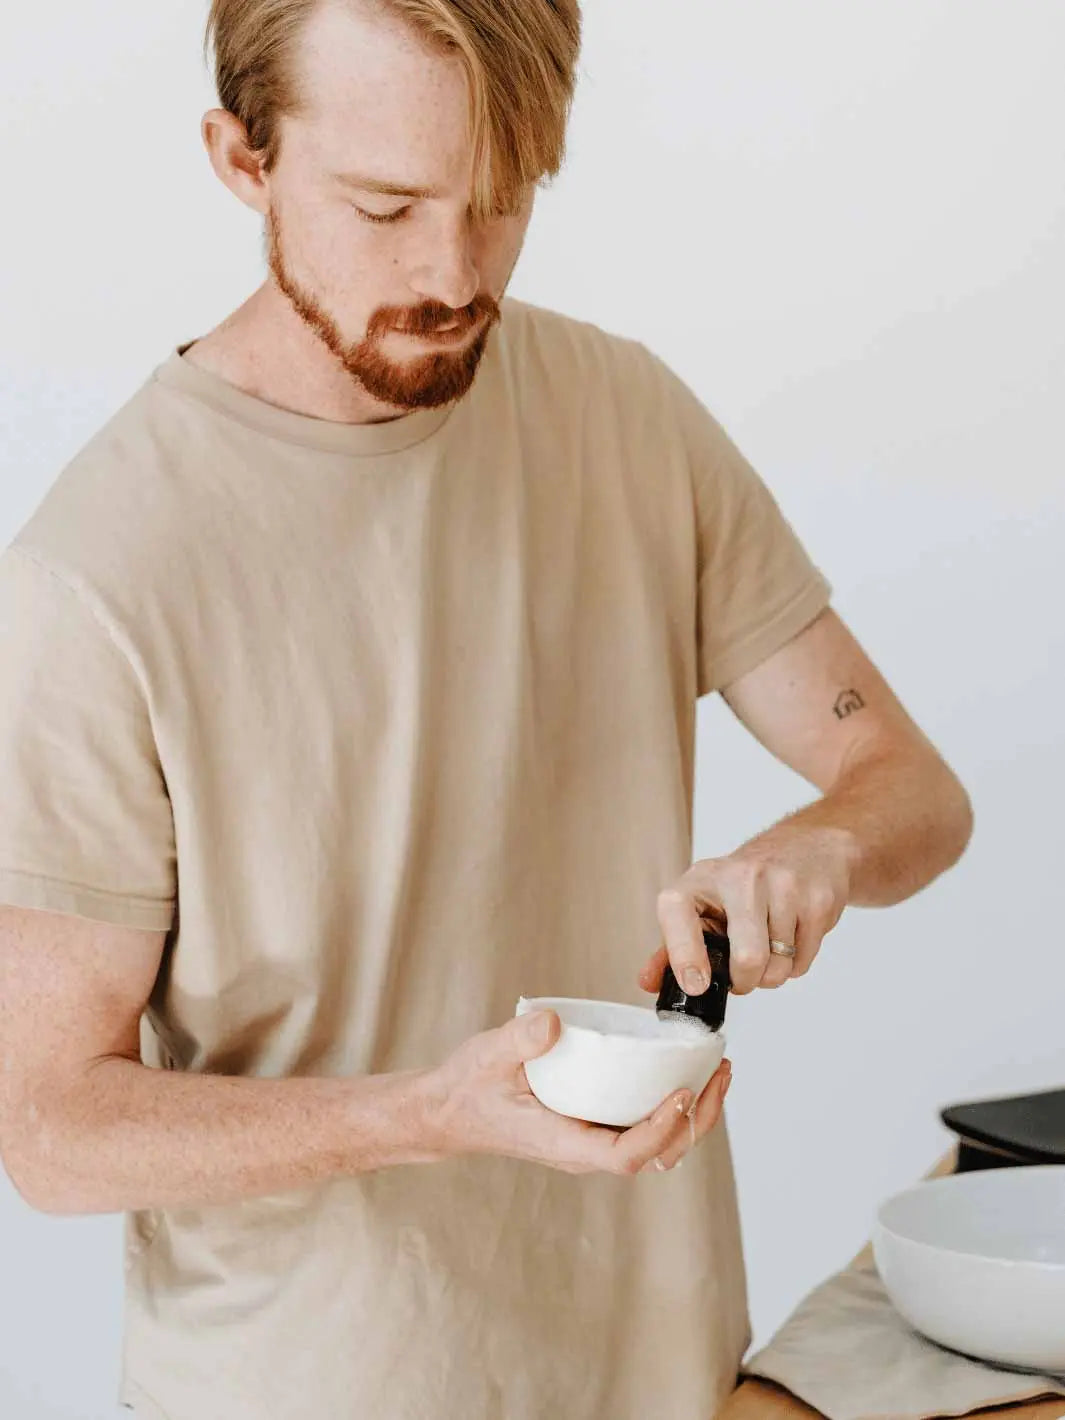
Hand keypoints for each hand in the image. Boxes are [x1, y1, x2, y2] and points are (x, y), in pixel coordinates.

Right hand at [421, 1010, 732, 1174]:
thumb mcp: (487, 1057)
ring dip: (691, 1116)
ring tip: (715, 1073)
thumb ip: (518, 1041)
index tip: (680, 1092)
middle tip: (719, 1073)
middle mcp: (584, 1152)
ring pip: (657, 1147)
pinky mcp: (592, 1128)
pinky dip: (671, 1107)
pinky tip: (683, 1074)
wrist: (449, 1111)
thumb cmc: (468, 1088)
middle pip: (657, 1155)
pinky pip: (642, 1127)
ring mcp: (590, 1143)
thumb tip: (552, 1023)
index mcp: (564, 1143)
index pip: (626, 1156)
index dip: (660, 1130)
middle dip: (695, 1119)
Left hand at [639, 825, 855, 997]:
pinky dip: (796, 963)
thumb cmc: (747, 883)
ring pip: (778, 966)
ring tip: (769, 948)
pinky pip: (803, 960)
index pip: (678, 915)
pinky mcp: (817, 899)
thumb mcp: (704, 903)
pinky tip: (791, 935)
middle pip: (746, 959)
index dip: (685, 956)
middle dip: (746, 982)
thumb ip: (674, 945)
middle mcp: (739, 877)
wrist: (807, 846)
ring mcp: (783, 885)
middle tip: (744, 974)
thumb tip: (648, 982)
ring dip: (773, 974)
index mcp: (700, 880)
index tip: (696, 985)